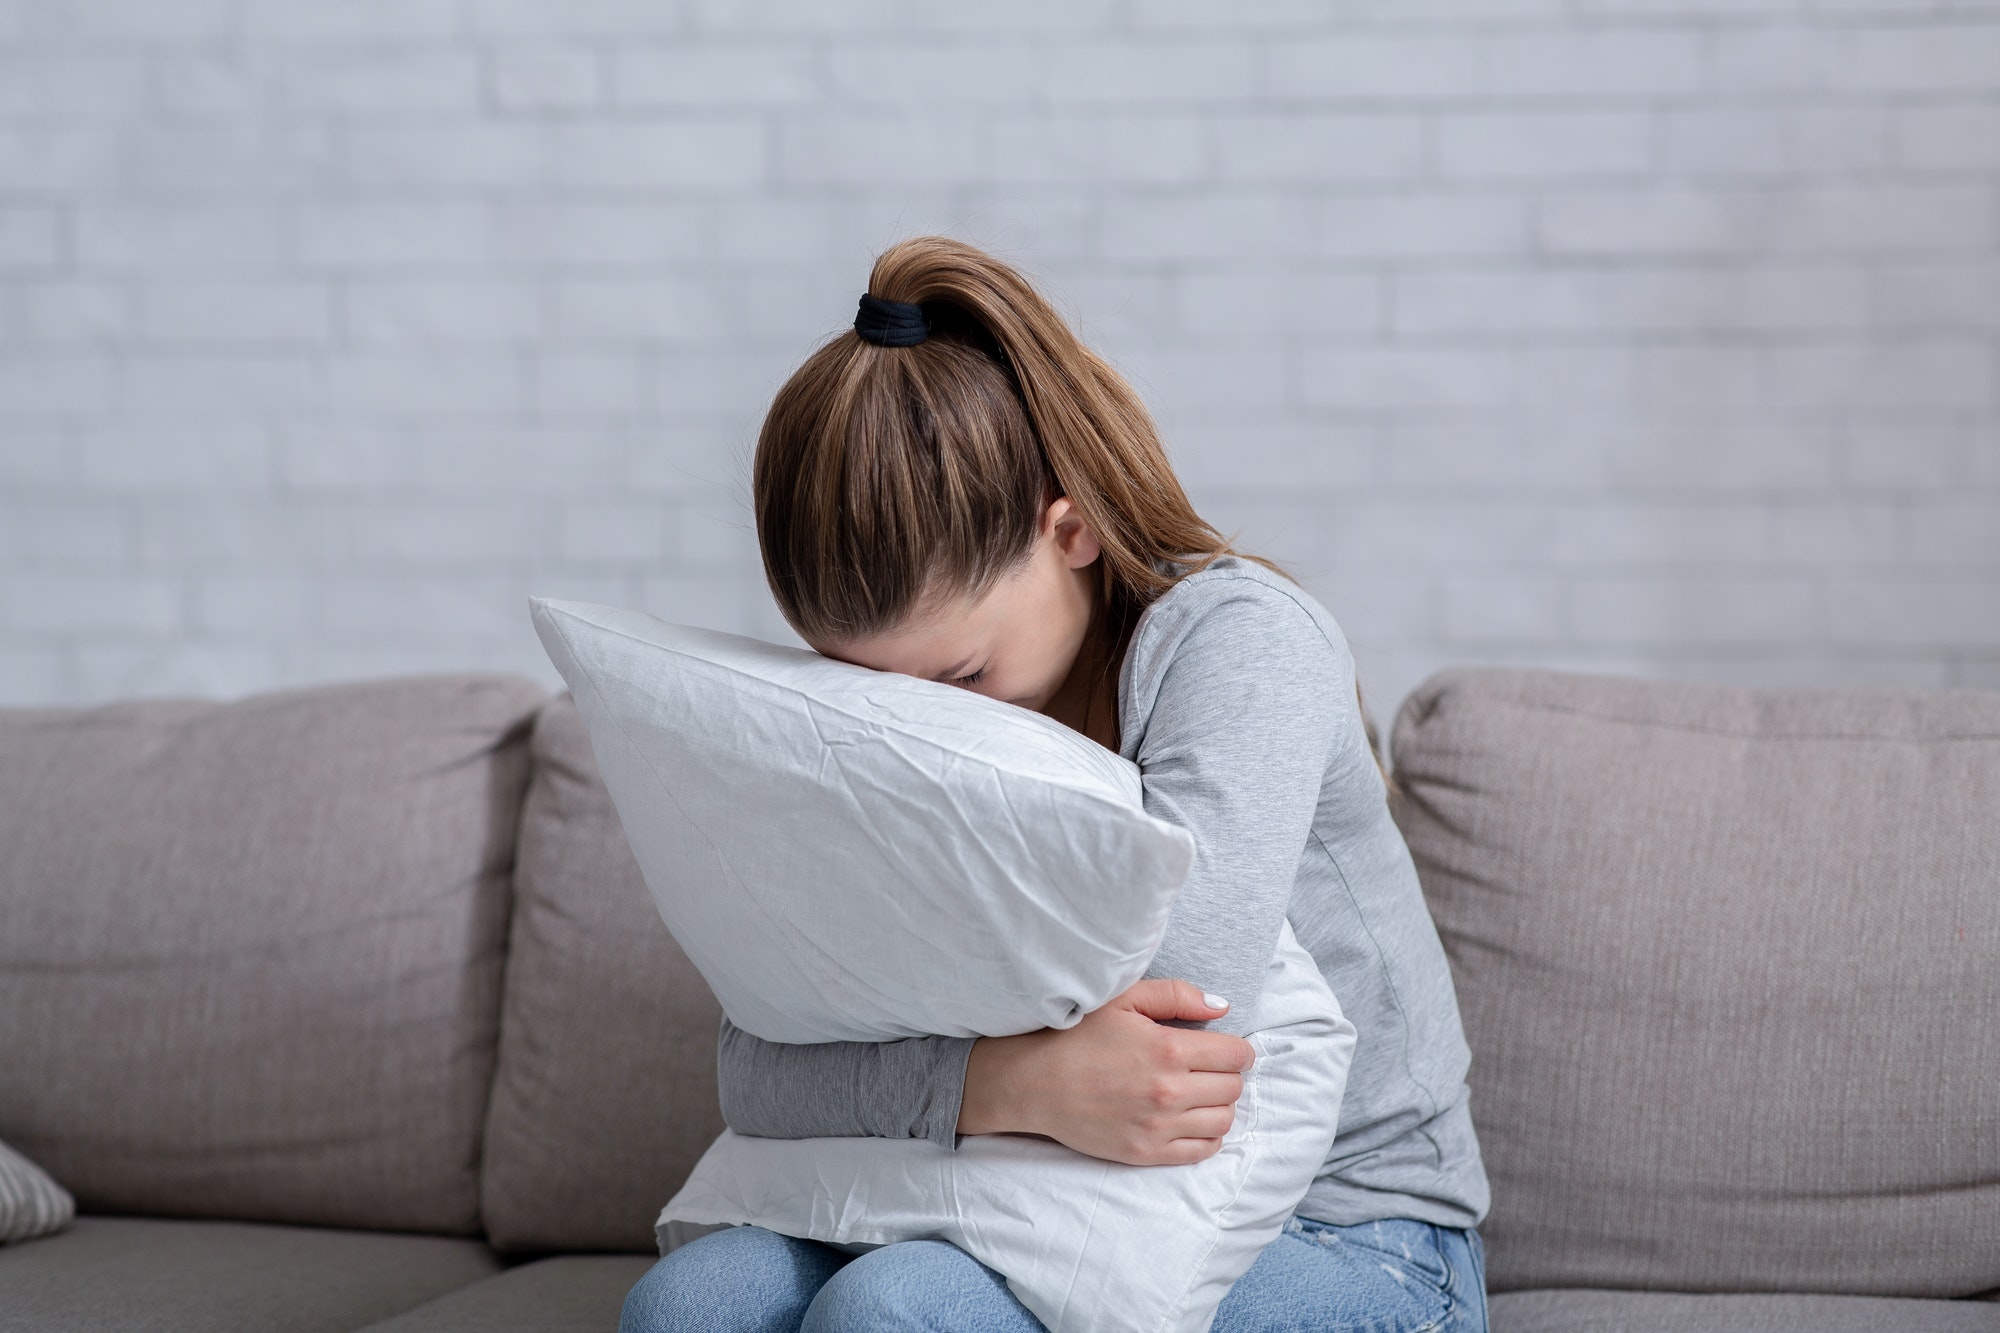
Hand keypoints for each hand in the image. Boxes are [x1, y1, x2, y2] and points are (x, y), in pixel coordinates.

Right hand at [956, 979, 1255, 1165]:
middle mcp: (1169, 1091)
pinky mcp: (1145, 1153)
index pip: (1236, 1055)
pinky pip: (1201, 1151)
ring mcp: (1158, 1127)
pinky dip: (1208, 1135)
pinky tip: (1191, 1118)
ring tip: (1199, 1091)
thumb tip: (1222, 1008)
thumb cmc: (1075, 1035)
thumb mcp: (1123, 999)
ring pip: (1223, 1121)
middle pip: (1233, 1088)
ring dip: (1220, 1104)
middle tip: (1208, 1066)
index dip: (1236, 1048)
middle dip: (1228, 1073)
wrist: (1032, 1082)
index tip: (1224, 1046)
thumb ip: (1176, 996)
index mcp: (1168, 1049)